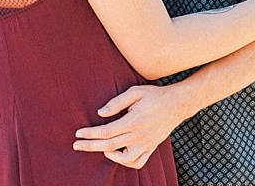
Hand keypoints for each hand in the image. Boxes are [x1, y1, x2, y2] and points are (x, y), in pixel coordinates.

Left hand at [73, 84, 188, 168]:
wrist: (177, 104)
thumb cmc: (155, 95)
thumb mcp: (135, 91)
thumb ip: (117, 102)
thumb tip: (100, 113)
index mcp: (135, 120)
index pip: (107, 131)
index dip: (90, 133)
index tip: (78, 133)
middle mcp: (140, 135)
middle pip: (110, 145)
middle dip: (90, 146)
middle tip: (76, 145)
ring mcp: (147, 143)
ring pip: (124, 158)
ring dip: (108, 154)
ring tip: (100, 147)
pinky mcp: (151, 147)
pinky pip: (137, 162)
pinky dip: (125, 162)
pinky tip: (117, 153)